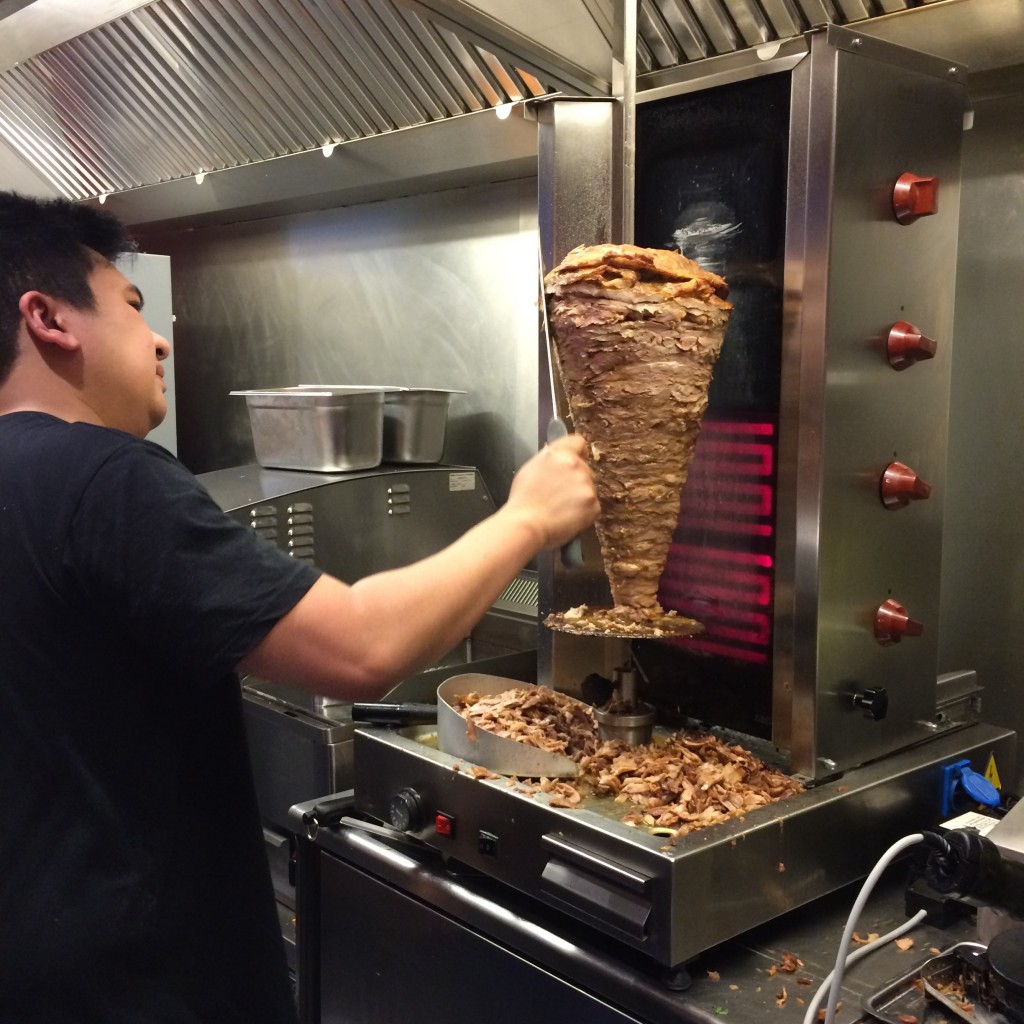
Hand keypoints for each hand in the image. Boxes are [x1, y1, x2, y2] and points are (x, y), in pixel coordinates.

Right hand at [506, 433, 598, 549]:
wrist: (526, 525)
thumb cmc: (523, 500)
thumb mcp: (530, 468)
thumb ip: (548, 459)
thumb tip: (557, 457)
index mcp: (559, 454)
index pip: (578, 442)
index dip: (578, 452)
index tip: (577, 460)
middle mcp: (576, 466)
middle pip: (585, 468)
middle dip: (577, 478)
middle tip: (560, 493)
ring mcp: (587, 485)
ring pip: (589, 487)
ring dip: (580, 496)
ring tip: (560, 507)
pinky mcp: (594, 504)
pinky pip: (592, 505)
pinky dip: (583, 512)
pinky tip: (567, 516)